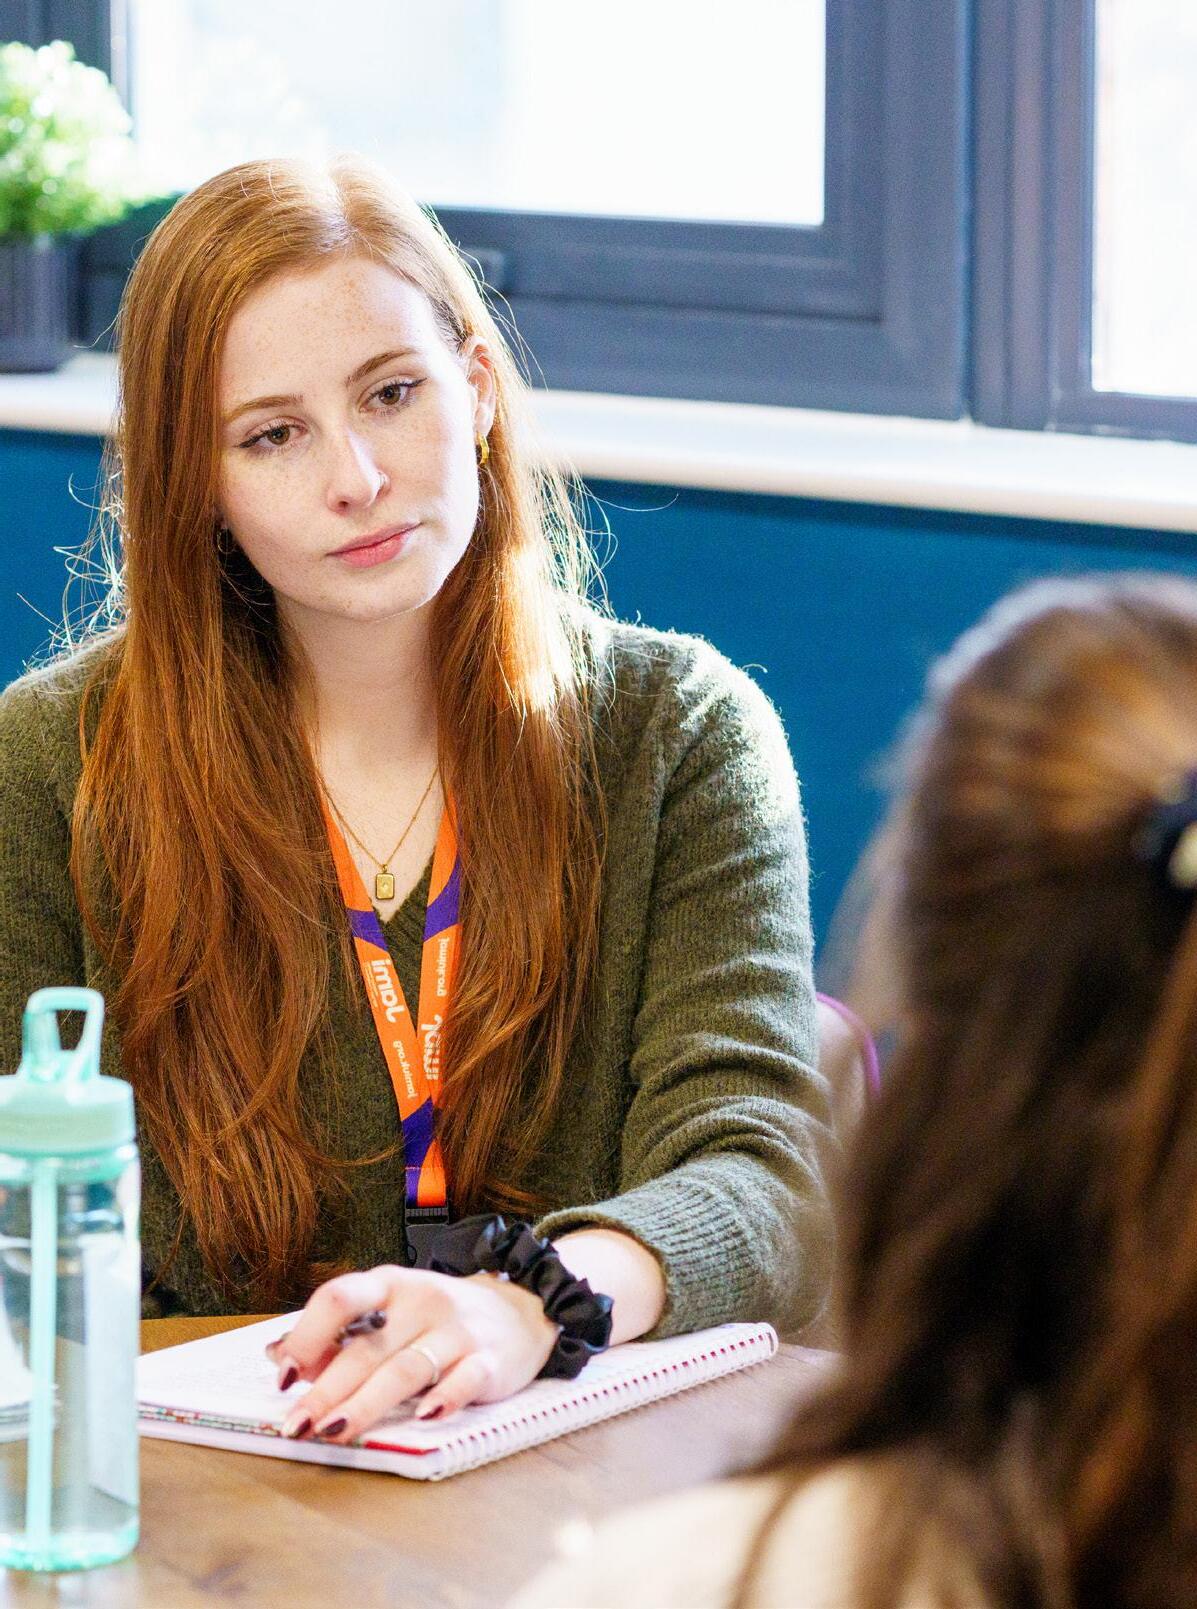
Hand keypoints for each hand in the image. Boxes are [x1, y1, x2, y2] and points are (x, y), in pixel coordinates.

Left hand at [264, 1265, 558, 1442]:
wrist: (521, 1307)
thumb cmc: (439, 1317)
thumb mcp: (392, 1311)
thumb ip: (340, 1334)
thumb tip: (279, 1356)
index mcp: (390, 1285)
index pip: (341, 1297)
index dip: (307, 1335)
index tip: (285, 1375)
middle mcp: (422, 1302)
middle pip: (366, 1348)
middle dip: (325, 1390)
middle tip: (295, 1425)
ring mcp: (458, 1331)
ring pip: (405, 1370)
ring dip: (365, 1404)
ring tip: (332, 1432)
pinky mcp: (490, 1360)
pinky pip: (464, 1380)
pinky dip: (444, 1400)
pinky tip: (423, 1419)